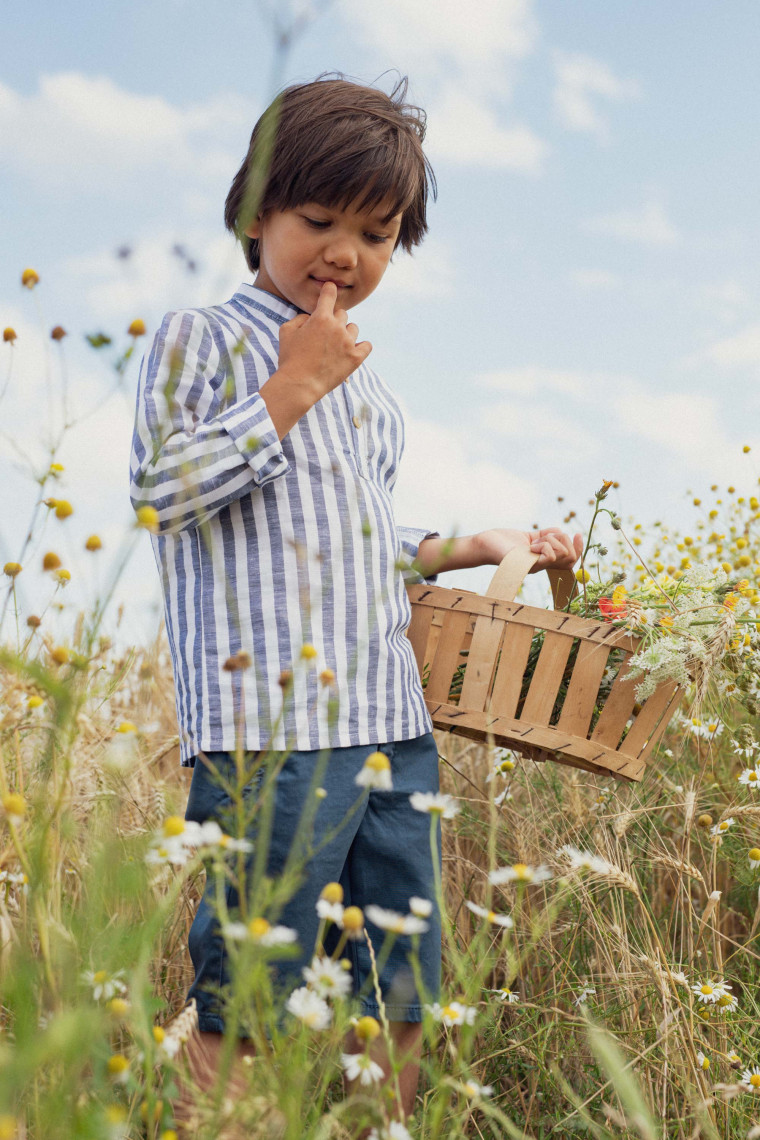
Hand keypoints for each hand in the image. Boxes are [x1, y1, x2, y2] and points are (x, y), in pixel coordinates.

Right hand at [277, 281, 371, 402]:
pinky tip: (353, 351)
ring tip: (335, 346)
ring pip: (353, 329)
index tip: (331, 288)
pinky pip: (367, 346)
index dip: (330, 289)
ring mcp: (348, 343)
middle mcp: (337, 327)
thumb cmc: (290, 358)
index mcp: (320, 317)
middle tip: (325, 335)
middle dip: (334, 321)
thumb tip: (311, 316)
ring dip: (346, 333)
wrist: (299, 385)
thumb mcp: (286, 332)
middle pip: (342, 314)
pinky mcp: (356, 358)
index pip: (329, 294)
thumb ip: (300, 318)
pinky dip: (361, 347)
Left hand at [474, 527, 583, 572]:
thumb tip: (562, 532)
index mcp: (545, 559)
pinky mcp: (530, 565)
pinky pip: (550, 555)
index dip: (579, 548)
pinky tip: (530, 545)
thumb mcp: (531, 536)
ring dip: (552, 541)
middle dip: (565, 540)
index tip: (578, 534)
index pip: (571, 559)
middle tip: (547, 536)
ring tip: (535, 541)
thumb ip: (547, 535)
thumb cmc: (505, 541)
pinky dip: (545, 545)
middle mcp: (543, 566)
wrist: (487, 544)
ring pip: (562, 554)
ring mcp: (537, 567)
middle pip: (570, 557)